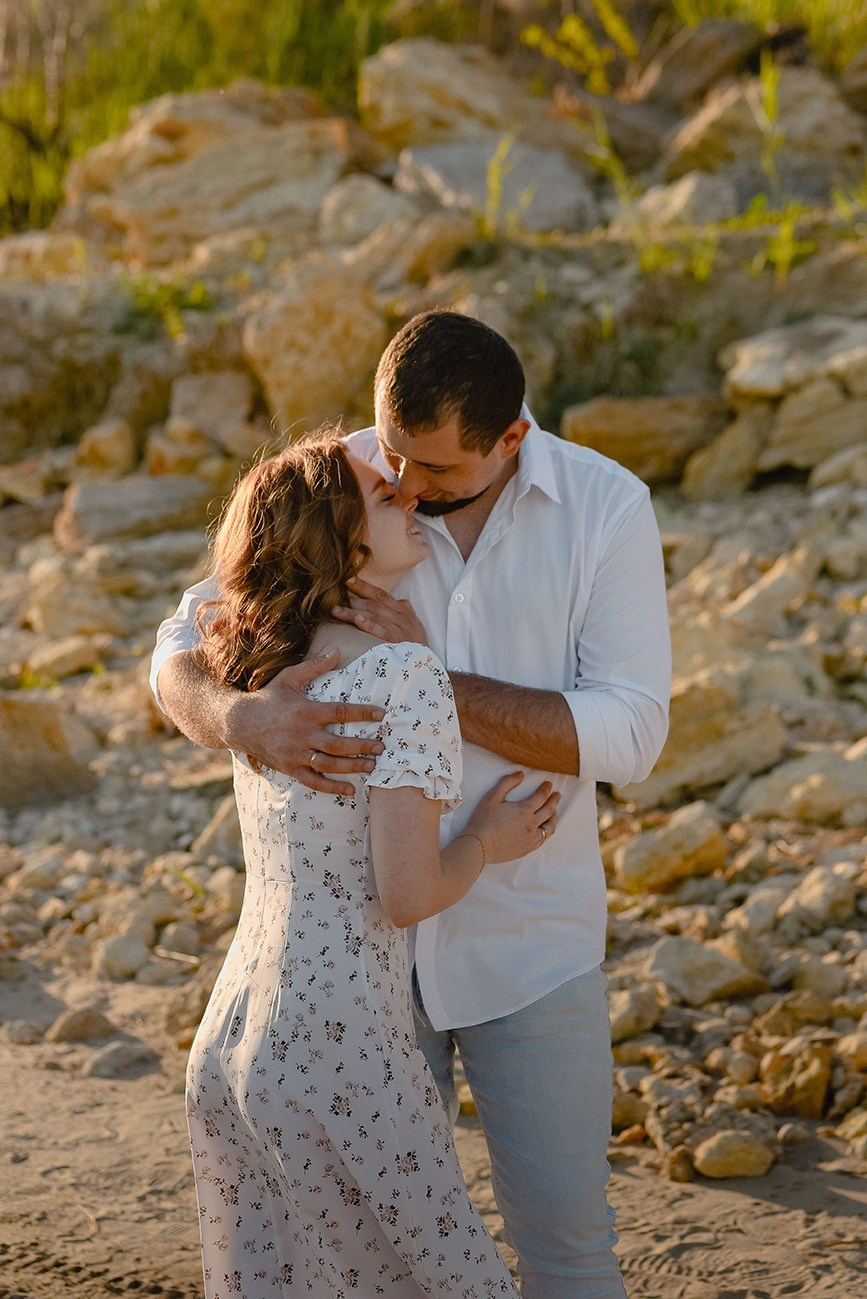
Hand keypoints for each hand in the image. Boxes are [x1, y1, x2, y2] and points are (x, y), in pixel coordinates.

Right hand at [224, 649, 384, 794]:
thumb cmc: (269, 697)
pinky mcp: (290, 768)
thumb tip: (337, 651)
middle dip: (362, 746)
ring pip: (328, 764)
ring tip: (371, 766)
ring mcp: (296, 753)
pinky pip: (313, 781)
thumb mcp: (289, 677)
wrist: (240, 722)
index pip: (339, 712)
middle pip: (337, 743)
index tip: (381, 714)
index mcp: (305, 711)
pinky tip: (350, 790)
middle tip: (381, 747)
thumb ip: (315, 666)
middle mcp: (302, 734)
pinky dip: (332, 788)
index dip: (362, 713)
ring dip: (352, 766)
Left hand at [332, 576, 426, 643]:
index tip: (348, 580)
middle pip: (375, 604)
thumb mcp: (411, 624)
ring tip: (337, 611)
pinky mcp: (398, 642)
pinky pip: (382, 631)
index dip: (364, 586)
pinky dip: (369, 625)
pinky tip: (358, 620)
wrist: (424, 665)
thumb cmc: (415, 645)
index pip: (381, 594)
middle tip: (334, 598)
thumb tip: (380, 600)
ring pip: (374, 616)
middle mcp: (402, 617)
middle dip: (354, 600)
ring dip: (354, 613)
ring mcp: (401, 629)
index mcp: (403, 610)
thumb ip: (398, 611)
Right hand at [463, 772, 559, 864]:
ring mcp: (531, 839)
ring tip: (554, 812)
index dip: (546, 789)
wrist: (480, 846)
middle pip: (549, 810)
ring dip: (554, 817)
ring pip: (549, 827)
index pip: (541, 796)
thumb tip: (520, 774)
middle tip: (557, 795)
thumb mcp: (493, 797)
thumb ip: (507, 783)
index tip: (549, 784)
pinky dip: (546, 831)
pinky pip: (543, 839)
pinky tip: (544, 829)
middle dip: (554, 800)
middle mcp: (532, 825)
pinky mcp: (527, 849)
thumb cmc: (484, 821)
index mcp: (524, 810)